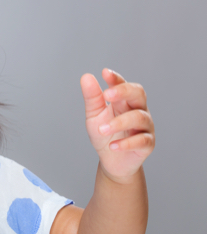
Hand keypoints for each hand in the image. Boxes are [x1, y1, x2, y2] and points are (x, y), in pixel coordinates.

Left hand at [81, 68, 154, 183]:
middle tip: (106, 95)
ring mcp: (145, 126)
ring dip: (119, 122)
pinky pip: (141, 140)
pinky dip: (126, 143)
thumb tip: (86, 77)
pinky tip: (112, 146)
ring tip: (101, 129)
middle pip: (139, 94)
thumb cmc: (104, 134)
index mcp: (124, 101)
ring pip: (139, 117)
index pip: (123, 85)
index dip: (116, 79)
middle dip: (124, 91)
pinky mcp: (147, 144)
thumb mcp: (94, 115)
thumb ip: (92, 97)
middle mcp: (138, 110)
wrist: (111, 160)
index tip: (104, 73)